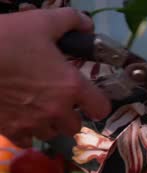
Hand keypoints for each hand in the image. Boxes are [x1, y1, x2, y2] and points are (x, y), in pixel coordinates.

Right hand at [0, 8, 110, 146]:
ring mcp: (33, 123)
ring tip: (38, 109)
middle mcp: (57, 110)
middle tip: (59, 101)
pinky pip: (27, 141)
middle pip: (75, 126)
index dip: (97, 103)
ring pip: (52, 134)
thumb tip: (87, 25)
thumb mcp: (42, 21)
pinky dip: (26, 133)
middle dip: (70, 115)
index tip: (89, 98)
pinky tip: (20, 119)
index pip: (101, 108)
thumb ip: (70, 21)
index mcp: (71, 86)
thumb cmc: (6, 38)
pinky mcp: (10, 130)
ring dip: (49, 124)